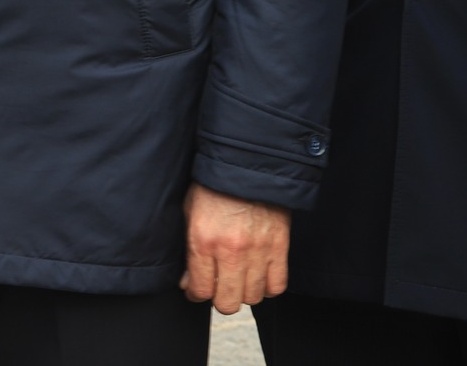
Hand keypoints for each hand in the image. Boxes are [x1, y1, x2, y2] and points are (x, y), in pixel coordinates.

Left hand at [180, 182, 288, 313]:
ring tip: (238, 279)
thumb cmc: (212, 186)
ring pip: (253, 298)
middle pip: (228, 302)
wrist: (246, 164)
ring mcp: (258, 251)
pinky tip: (258, 276)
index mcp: (203, 241)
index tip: (195, 290)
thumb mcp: (188, 212)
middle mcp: (231, 251)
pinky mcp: (280, 248)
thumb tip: (187, 281)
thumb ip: (187, 249)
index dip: (195, 294)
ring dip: (244, 292)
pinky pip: (277, 286)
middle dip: (219, 299)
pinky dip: (267, 286)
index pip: (200, 289)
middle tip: (217, 287)